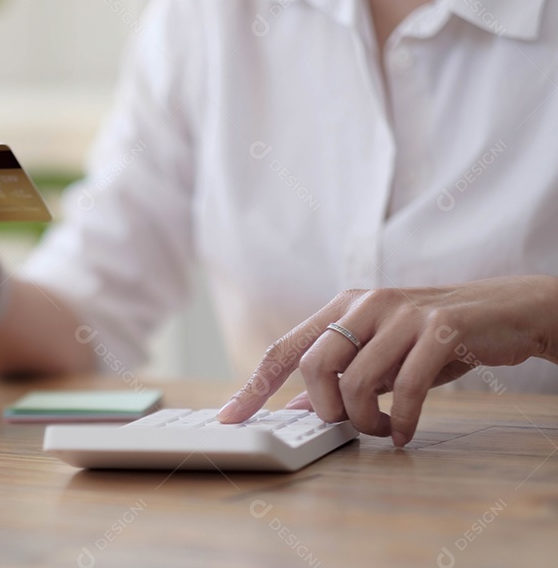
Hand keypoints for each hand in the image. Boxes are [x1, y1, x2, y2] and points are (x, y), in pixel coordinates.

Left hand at [217, 276, 557, 445]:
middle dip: (325, 408)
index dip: (255, 385)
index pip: (285, 348)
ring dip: (366, 420)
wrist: (504, 311)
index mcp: (343, 306)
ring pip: (357, 380)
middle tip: (347, 425)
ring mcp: (402, 314)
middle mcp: (365, 303)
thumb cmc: (433, 338)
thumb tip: (297, 410)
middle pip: (314, 366)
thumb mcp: (381, 353)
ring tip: (382, 431)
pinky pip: (407, 387)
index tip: (231, 416)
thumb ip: (341, 375)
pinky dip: (402, 419)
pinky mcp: (439, 329)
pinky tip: (404, 433)